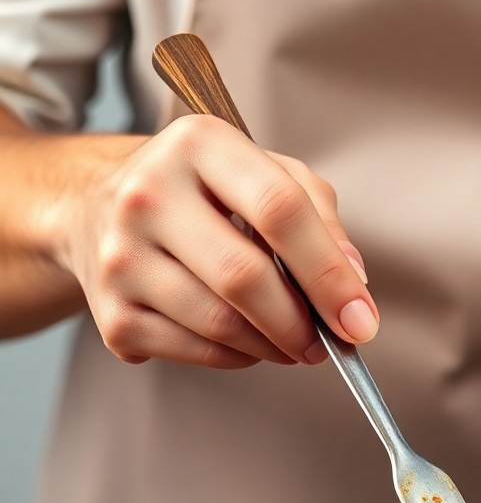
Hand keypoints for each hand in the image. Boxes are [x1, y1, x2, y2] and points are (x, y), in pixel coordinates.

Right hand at [54, 115, 376, 367]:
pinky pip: (194, 352)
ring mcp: (120, 255)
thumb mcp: (266, 174)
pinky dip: (236, 358)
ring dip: (273, 346)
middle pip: (245, 277)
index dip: (329, 274)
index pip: (280, 210)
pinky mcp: (110, 312)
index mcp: (199, 144)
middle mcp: (148, 193)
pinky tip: (245, 341)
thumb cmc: (205, 193)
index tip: (361, 320)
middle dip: (301, 324)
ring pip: (220, 325)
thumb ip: (320, 218)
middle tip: (326, 344)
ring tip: (291, 341)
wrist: (98, 208)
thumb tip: (353, 281)